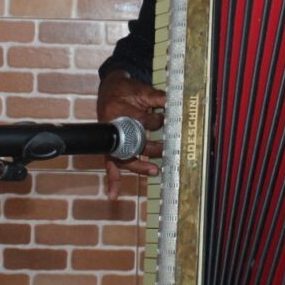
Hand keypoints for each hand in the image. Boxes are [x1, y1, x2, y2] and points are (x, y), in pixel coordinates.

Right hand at [97, 70, 165, 199]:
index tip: (165, 120)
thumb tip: (175, 102)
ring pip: (124, 157)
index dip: (156, 121)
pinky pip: (110, 166)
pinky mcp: (110, 148)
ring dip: (139, 166)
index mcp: (119, 110)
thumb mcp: (142, 88)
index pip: (141, 121)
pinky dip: (113, 181)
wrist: (109, 89)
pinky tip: (113, 195)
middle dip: (151, 147)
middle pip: (133, 142)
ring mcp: (111, 139)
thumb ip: (157, 96)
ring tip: (154, 170)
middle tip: (166, 151)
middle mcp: (113, 127)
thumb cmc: (126, 90)